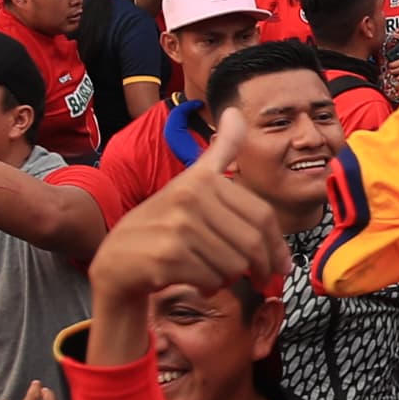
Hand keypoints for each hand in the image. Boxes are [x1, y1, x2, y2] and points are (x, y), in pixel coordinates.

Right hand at [88, 123, 288, 331]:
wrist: (118, 259)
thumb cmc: (164, 223)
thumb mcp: (191, 182)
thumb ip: (219, 151)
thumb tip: (236, 112)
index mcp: (202, 180)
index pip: (262, 216)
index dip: (277, 246)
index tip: (280, 264)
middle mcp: (189, 197)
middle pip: (250, 244)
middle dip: (259, 267)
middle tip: (257, 279)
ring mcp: (177, 226)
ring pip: (233, 265)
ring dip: (229, 278)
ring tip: (213, 272)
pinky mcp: (167, 257)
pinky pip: (211, 280)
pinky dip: (209, 287)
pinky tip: (195, 280)